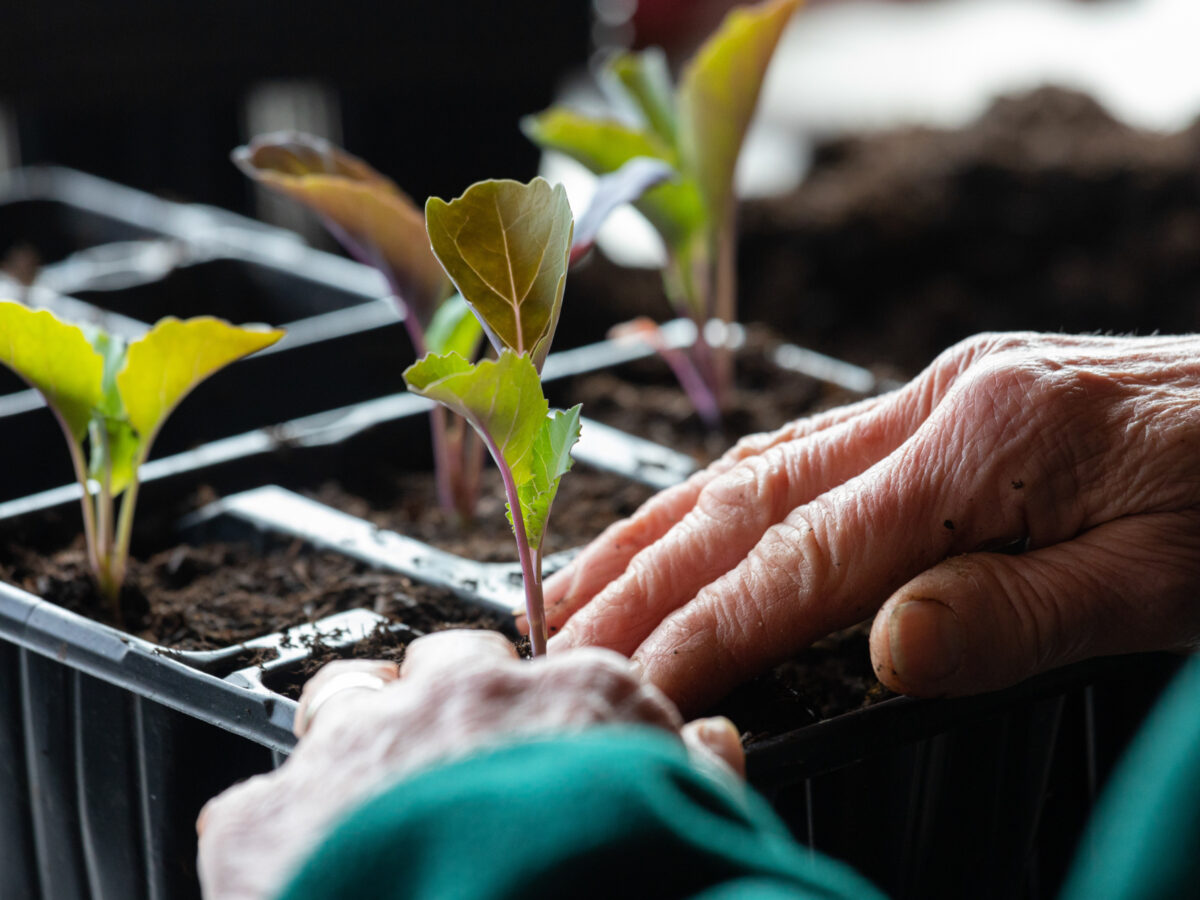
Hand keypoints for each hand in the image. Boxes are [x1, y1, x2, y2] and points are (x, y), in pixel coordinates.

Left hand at [196, 630, 743, 899]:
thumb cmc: (603, 882)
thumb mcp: (682, 821)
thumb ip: (694, 770)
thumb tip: (710, 739)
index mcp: (568, 699)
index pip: (556, 669)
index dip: (545, 711)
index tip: (541, 744)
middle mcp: (460, 699)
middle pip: (443, 663)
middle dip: (447, 702)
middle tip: (454, 768)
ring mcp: (358, 749)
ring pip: (344, 695)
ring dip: (357, 733)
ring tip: (369, 796)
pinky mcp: (266, 820)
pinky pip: (253, 809)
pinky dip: (278, 837)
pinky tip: (302, 876)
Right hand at [542, 332, 1199, 712]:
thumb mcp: (1167, 585)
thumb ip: (1016, 616)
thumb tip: (881, 653)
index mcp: (986, 444)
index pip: (804, 558)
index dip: (706, 626)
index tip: (629, 683)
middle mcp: (943, 402)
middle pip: (753, 498)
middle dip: (645, 573)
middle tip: (559, 634)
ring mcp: (942, 394)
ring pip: (765, 466)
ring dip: (665, 528)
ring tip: (583, 582)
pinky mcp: (953, 403)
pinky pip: (810, 454)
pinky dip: (729, 500)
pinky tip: (690, 528)